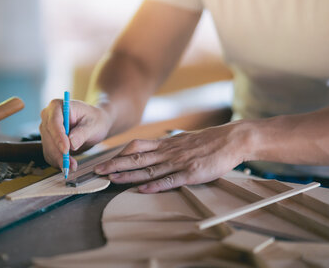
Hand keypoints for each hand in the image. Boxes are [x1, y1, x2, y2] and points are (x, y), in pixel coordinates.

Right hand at [39, 99, 112, 170]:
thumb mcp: (93, 125)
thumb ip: (82, 133)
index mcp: (57, 106)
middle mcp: (48, 116)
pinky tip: (68, 165)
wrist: (94, 123)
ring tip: (72, 166)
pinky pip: (49, 154)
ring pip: (48, 147)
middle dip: (59, 152)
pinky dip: (57, 161)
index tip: (66, 150)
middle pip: (49, 137)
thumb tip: (72, 143)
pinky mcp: (47, 140)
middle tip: (71, 165)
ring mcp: (46, 129)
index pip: (54, 122)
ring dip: (59, 159)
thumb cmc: (95, 120)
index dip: (59, 137)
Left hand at [94, 123, 248, 192]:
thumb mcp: (183, 140)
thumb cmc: (208, 142)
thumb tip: (154, 148)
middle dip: (115, 165)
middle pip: (137, 158)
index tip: (104, 160)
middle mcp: (168, 152)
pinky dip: (155, 185)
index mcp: (166, 144)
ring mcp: (179, 162)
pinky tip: (142, 189)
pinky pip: (170, 180)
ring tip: (111, 179)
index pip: (137, 147)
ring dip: (128, 175)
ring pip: (149, 169)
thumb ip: (168, 145)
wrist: (231, 139)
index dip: (119, 154)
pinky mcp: (191, 173)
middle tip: (97, 171)